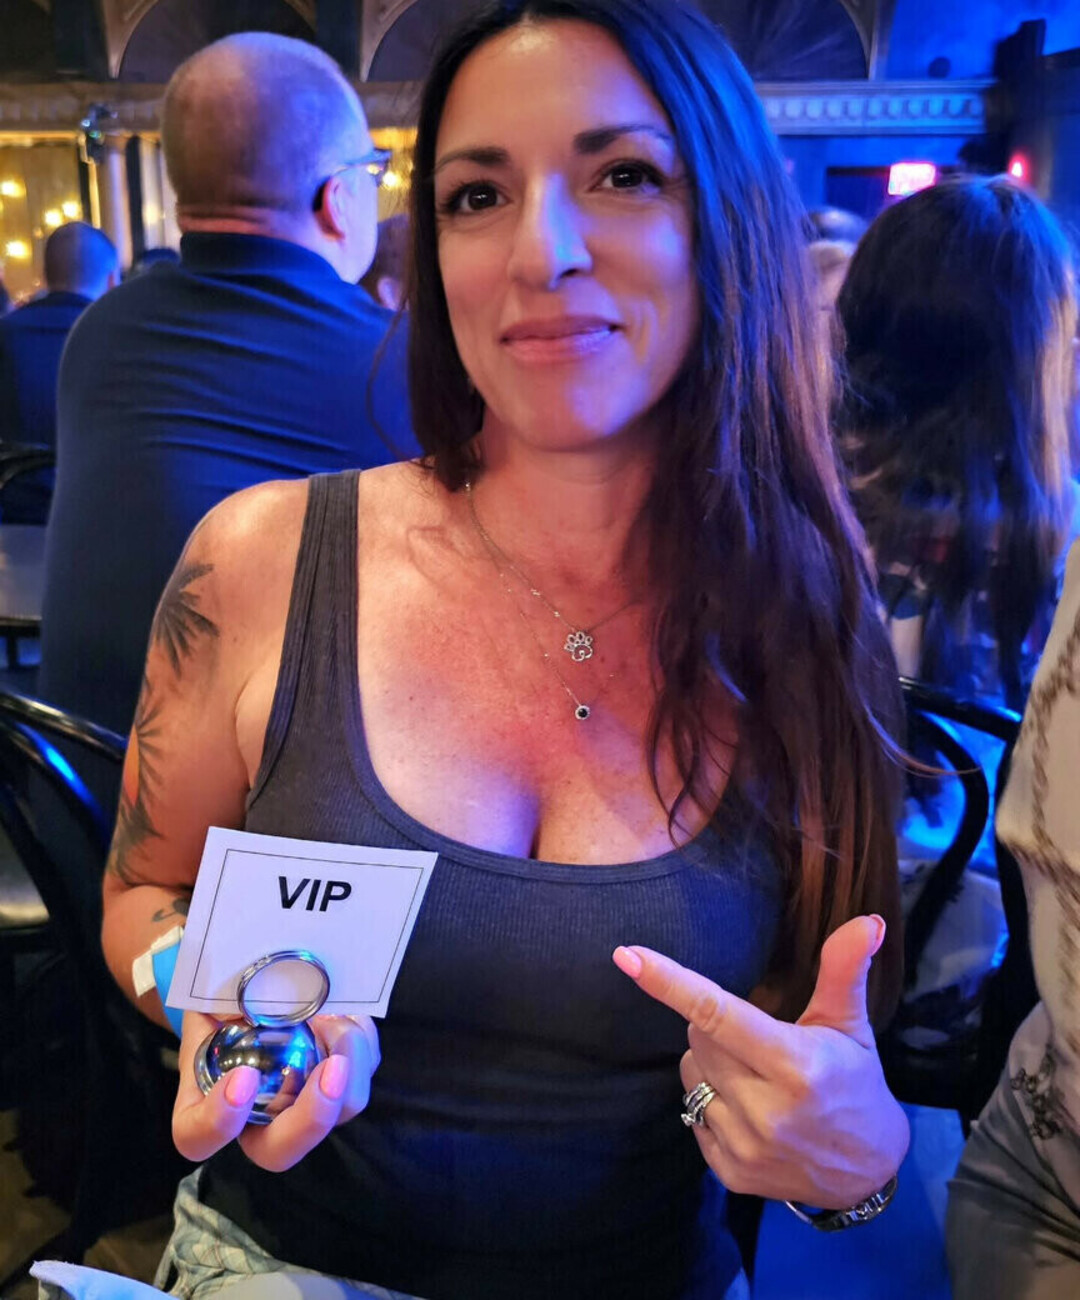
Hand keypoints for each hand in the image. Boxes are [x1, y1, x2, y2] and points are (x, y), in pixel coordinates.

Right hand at [173, 1010, 379, 1171]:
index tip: (242, 1077)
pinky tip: (346, 1015)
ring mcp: (302, 1103)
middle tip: (331, 1069)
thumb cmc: (224, 993)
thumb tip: (261, 994)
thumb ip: (225, 1000)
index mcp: (206, 1101)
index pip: (198, 1136)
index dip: (218, 1120)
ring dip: (350, 1068)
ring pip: (338, 1114)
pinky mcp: (339, 1081)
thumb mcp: (213, 992)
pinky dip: (362, 1043)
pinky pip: (362, 1074)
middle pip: (281, 1151)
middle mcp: (257, 1117)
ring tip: (338, 1022)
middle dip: (312, 1118)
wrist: (256, 981)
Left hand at [613, 915, 908, 1208]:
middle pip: (699, 1038)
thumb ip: (845, 969)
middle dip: (717, 1027)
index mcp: (796, 1065)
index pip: (717, 1013)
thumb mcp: (851, 1024)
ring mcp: (746, 1146)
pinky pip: (692, 1115)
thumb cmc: (856, 1083)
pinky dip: (713, 1104)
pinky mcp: (730, 1173)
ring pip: (692, 1075)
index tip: (627, 956)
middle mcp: (767, 1110)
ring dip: (712, 1065)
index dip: (669, 982)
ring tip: (756, 1076)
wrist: (868, 1173)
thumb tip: (868, 920)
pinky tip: (749, 1110)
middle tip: (756, 1038)